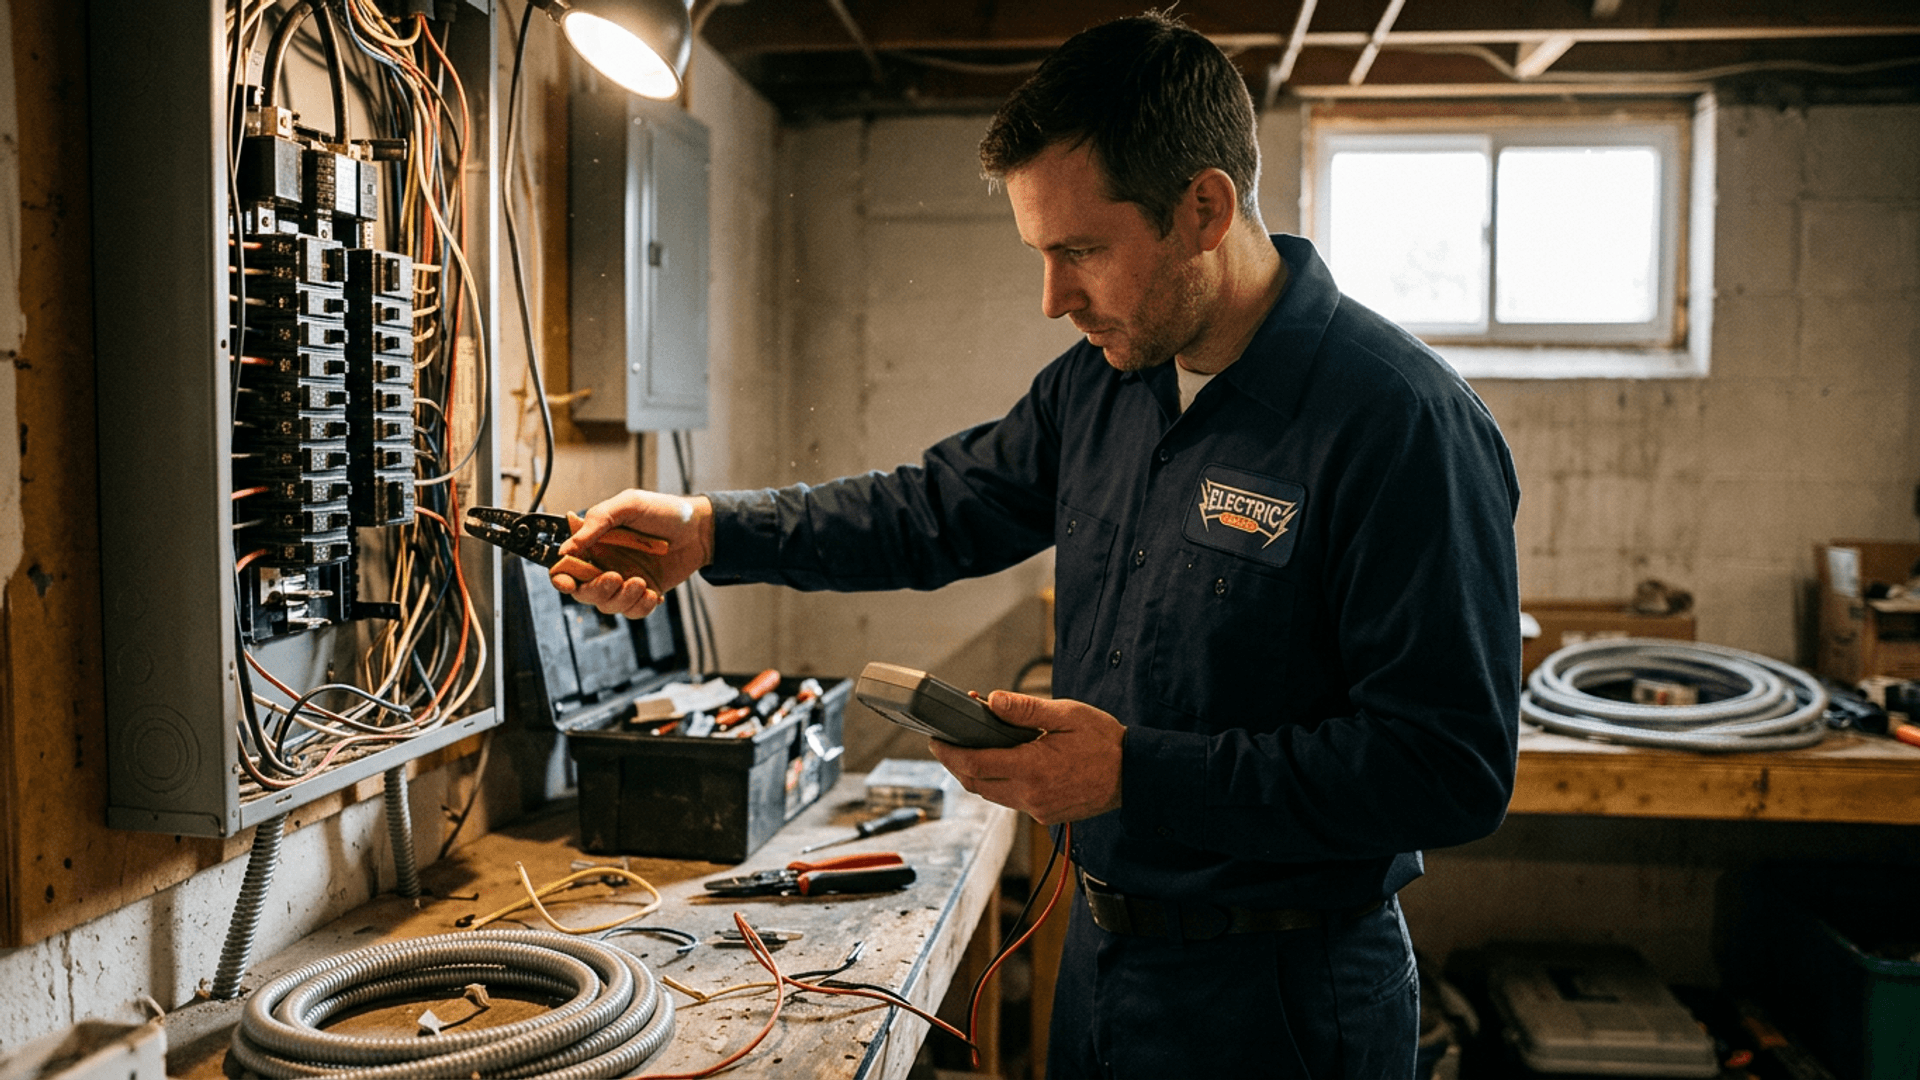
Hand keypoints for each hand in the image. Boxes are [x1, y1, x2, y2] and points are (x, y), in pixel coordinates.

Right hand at [550, 490, 713, 617]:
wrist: (700, 529)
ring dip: (622, 598)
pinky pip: (632, 611)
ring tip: (641, 582)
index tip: (568, 583)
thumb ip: (597, 522)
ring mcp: (623, 580)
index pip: (565, 566)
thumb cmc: (665, 511)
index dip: (561, 578)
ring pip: (608, 605)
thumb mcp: (629, 505)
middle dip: (597, 590)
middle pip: (583, 591)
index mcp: (594, 542)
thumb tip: (567, 548)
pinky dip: (640, 607)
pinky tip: (653, 593)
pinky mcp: (643, 593)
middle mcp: (604, 564)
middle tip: (615, 577)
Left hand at [927, 692, 1123, 824]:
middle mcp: (1030, 794)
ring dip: (977, 774)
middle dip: (956, 764)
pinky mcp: (1045, 816)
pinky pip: (1011, 800)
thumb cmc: (1104, 741)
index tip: (935, 740)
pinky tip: (1004, 764)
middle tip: (946, 743)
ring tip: (972, 749)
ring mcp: (1037, 809)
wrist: (1134, 776)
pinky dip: (999, 783)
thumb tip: (992, 700)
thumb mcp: (1067, 714)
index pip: (974, 765)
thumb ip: (1026, 710)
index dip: (948, 754)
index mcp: (1033, 768)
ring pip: (991, 794)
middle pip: (976, 783)